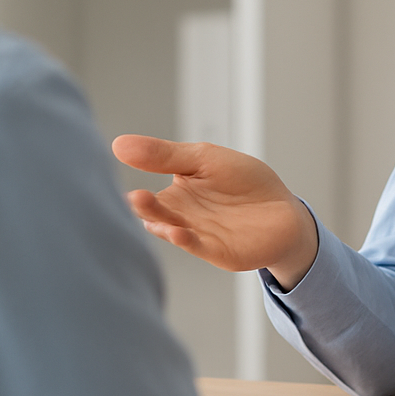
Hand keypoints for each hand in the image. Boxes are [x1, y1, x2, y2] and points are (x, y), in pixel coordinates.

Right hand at [113, 134, 318, 288]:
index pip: (145, 196)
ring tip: (146, 205)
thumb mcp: (204, 159)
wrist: (284, 211)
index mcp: (174, 196)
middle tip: (132, 196)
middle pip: (155, 213)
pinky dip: (185, 239)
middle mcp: (180, 218)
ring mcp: (197, 235)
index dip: (131, 190)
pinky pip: (197, 246)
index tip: (110, 180)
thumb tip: (118, 144)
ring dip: (159, 221)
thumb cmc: (244, 183)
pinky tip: (177, 230)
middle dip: (143, 206)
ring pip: (171, 229)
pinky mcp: (217, 251)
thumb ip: (165, 155)